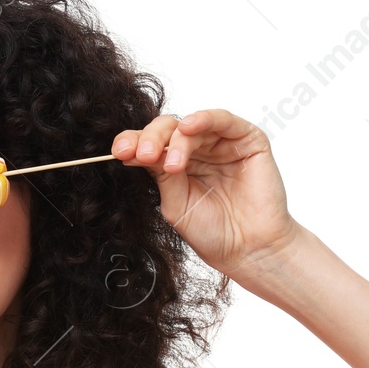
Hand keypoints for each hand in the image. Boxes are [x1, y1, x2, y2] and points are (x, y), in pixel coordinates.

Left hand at [112, 109, 299, 284]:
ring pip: (192, 126)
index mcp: (177, 165)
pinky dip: (205, 119)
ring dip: (176, 139)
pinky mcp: (248, 140)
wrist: (248, 249)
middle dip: (151, 139)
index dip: (134, 143)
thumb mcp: (176, 203)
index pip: (152, 146)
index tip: (119, 152)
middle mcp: (199, 151)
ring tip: (169, 163)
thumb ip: (161, 176)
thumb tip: (134, 152)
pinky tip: (189, 127)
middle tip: (143, 155)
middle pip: (168, 130)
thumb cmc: (214, 232)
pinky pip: (223, 120)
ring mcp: (222, 144)